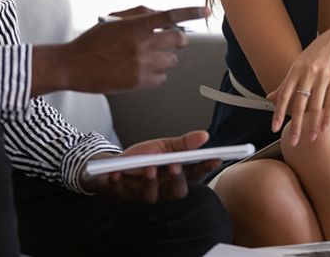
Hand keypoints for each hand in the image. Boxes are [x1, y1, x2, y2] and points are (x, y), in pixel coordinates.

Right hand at [31, 5, 208, 95]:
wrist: (73, 66)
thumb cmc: (92, 41)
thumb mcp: (114, 20)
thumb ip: (139, 15)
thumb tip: (161, 15)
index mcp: (136, 26)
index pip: (171, 16)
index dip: (192, 12)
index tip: (206, 11)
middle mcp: (142, 44)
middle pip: (178, 40)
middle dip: (178, 40)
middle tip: (172, 41)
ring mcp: (141, 64)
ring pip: (172, 61)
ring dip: (166, 57)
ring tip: (149, 57)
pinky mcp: (138, 82)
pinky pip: (162, 78)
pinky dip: (157, 74)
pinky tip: (143, 71)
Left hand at [82, 130, 220, 202]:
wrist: (114, 165)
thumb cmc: (142, 158)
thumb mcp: (164, 146)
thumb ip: (184, 144)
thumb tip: (205, 136)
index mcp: (174, 175)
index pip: (195, 174)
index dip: (205, 168)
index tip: (215, 159)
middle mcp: (162, 189)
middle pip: (176, 191)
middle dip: (177, 179)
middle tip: (176, 165)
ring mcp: (142, 193)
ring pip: (150, 195)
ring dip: (150, 181)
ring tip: (150, 167)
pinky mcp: (122, 193)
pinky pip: (121, 191)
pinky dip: (119, 181)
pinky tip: (118, 173)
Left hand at [267, 26, 329, 145]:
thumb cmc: (317, 54)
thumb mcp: (299, 65)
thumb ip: (285, 83)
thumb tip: (269, 98)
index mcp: (295, 70)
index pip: (284, 94)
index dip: (278, 112)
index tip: (275, 128)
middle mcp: (308, 72)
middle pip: (300, 103)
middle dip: (296, 125)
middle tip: (293, 142)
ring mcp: (324, 75)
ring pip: (317, 105)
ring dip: (313, 124)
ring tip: (310, 139)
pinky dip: (328, 116)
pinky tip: (324, 128)